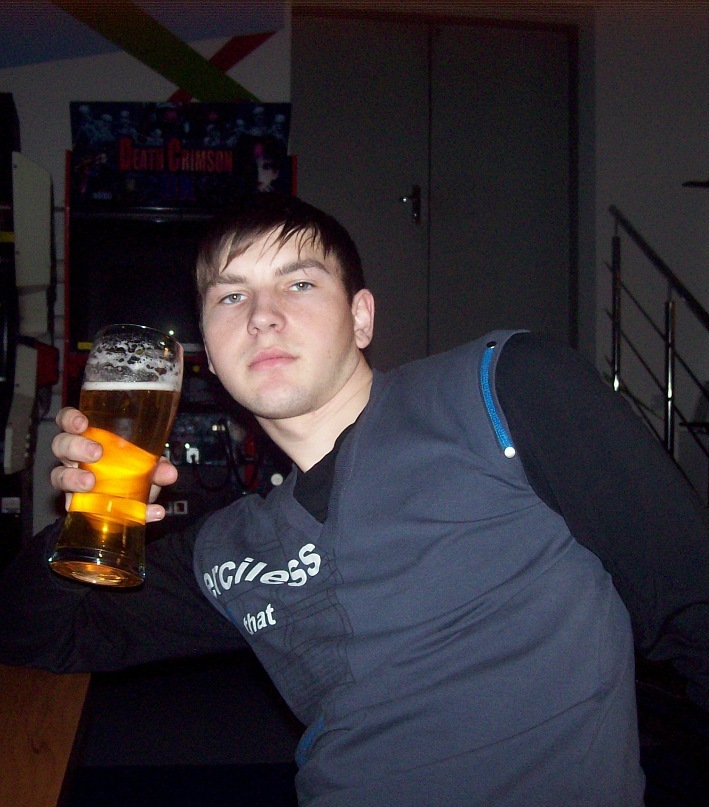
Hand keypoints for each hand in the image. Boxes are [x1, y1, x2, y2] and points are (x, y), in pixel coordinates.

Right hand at [50, 407, 178, 521]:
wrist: (129, 505)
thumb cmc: (130, 472)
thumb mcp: (146, 466)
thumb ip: (157, 467)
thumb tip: (169, 473)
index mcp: (87, 438)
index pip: (68, 421)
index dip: (70, 419)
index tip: (82, 423)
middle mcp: (74, 457)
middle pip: (61, 445)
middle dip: (75, 446)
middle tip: (96, 453)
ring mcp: (71, 481)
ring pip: (58, 476)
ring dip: (73, 479)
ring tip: (90, 483)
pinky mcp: (75, 506)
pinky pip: (80, 509)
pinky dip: (109, 512)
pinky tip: (135, 513)